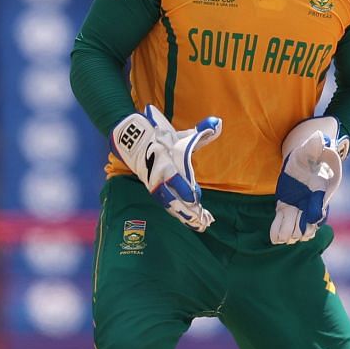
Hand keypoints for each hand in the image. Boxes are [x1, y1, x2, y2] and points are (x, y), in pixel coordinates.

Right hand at [112, 105, 220, 230]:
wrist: (132, 139)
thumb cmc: (162, 137)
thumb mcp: (180, 134)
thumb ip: (200, 132)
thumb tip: (217, 123)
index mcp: (164, 160)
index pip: (173, 177)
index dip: (184, 188)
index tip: (196, 197)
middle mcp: (157, 175)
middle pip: (170, 196)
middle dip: (184, 208)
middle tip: (199, 220)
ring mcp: (153, 183)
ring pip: (167, 203)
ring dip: (181, 214)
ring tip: (196, 225)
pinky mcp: (152, 189)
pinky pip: (165, 203)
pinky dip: (176, 212)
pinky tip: (187, 220)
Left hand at [271, 117, 349, 244]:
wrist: (308, 156)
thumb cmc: (314, 150)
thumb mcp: (315, 146)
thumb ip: (317, 145)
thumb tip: (318, 137)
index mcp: (320, 189)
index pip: (318, 207)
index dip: (313, 216)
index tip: (308, 223)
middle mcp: (311, 201)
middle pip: (306, 222)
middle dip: (298, 230)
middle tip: (288, 236)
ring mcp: (299, 204)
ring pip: (295, 225)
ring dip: (288, 233)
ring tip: (280, 239)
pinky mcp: (286, 204)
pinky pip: (283, 221)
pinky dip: (279, 230)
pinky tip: (275, 238)